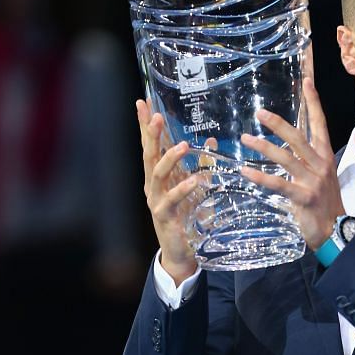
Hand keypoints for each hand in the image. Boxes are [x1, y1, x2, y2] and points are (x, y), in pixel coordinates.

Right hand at [136, 99, 200, 285]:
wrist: (182, 251)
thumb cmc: (187, 218)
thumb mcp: (195, 187)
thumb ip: (201, 165)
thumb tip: (211, 141)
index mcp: (159, 176)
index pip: (151, 146)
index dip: (146, 126)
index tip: (143, 103)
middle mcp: (153, 186)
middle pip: (149, 155)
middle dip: (151, 135)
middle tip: (156, 116)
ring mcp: (156, 200)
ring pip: (158, 175)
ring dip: (170, 158)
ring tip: (184, 145)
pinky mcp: (164, 216)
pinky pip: (172, 200)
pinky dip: (184, 189)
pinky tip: (195, 180)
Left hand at [239, 78, 344, 251]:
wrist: (336, 230)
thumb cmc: (325, 203)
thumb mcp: (321, 177)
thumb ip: (308, 161)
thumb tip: (291, 147)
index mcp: (326, 156)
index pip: (319, 124)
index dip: (314, 103)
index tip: (307, 82)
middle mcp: (321, 164)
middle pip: (298, 137)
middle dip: (278, 124)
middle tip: (259, 113)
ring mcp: (313, 181)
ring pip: (287, 158)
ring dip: (264, 147)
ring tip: (246, 139)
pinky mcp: (305, 197)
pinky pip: (280, 184)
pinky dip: (261, 178)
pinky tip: (246, 172)